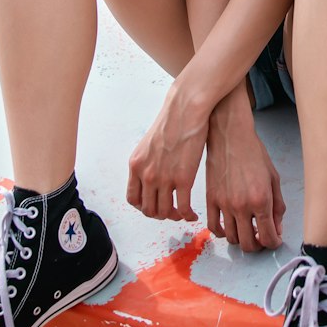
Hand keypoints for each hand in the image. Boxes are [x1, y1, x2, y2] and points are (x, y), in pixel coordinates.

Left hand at [126, 84, 208, 222]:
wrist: (185, 110)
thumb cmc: (171, 122)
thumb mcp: (149, 144)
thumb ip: (147, 162)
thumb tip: (152, 174)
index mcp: (136, 165)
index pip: (133, 198)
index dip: (143, 207)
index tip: (154, 206)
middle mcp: (146, 174)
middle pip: (148, 209)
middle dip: (160, 215)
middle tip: (171, 212)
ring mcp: (164, 178)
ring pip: (165, 212)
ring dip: (174, 217)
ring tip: (183, 214)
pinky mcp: (184, 178)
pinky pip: (183, 207)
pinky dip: (188, 215)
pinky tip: (193, 214)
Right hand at [205, 90, 285, 251]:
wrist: (230, 136)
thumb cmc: (254, 153)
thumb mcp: (274, 178)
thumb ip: (277, 206)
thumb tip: (277, 228)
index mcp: (261, 200)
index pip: (268, 237)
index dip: (274, 243)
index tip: (274, 240)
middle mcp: (242, 206)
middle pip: (249, 244)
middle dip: (258, 246)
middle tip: (261, 238)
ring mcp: (224, 204)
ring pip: (232, 239)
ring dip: (241, 240)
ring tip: (247, 231)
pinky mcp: (211, 200)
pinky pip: (213, 227)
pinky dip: (222, 233)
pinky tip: (229, 227)